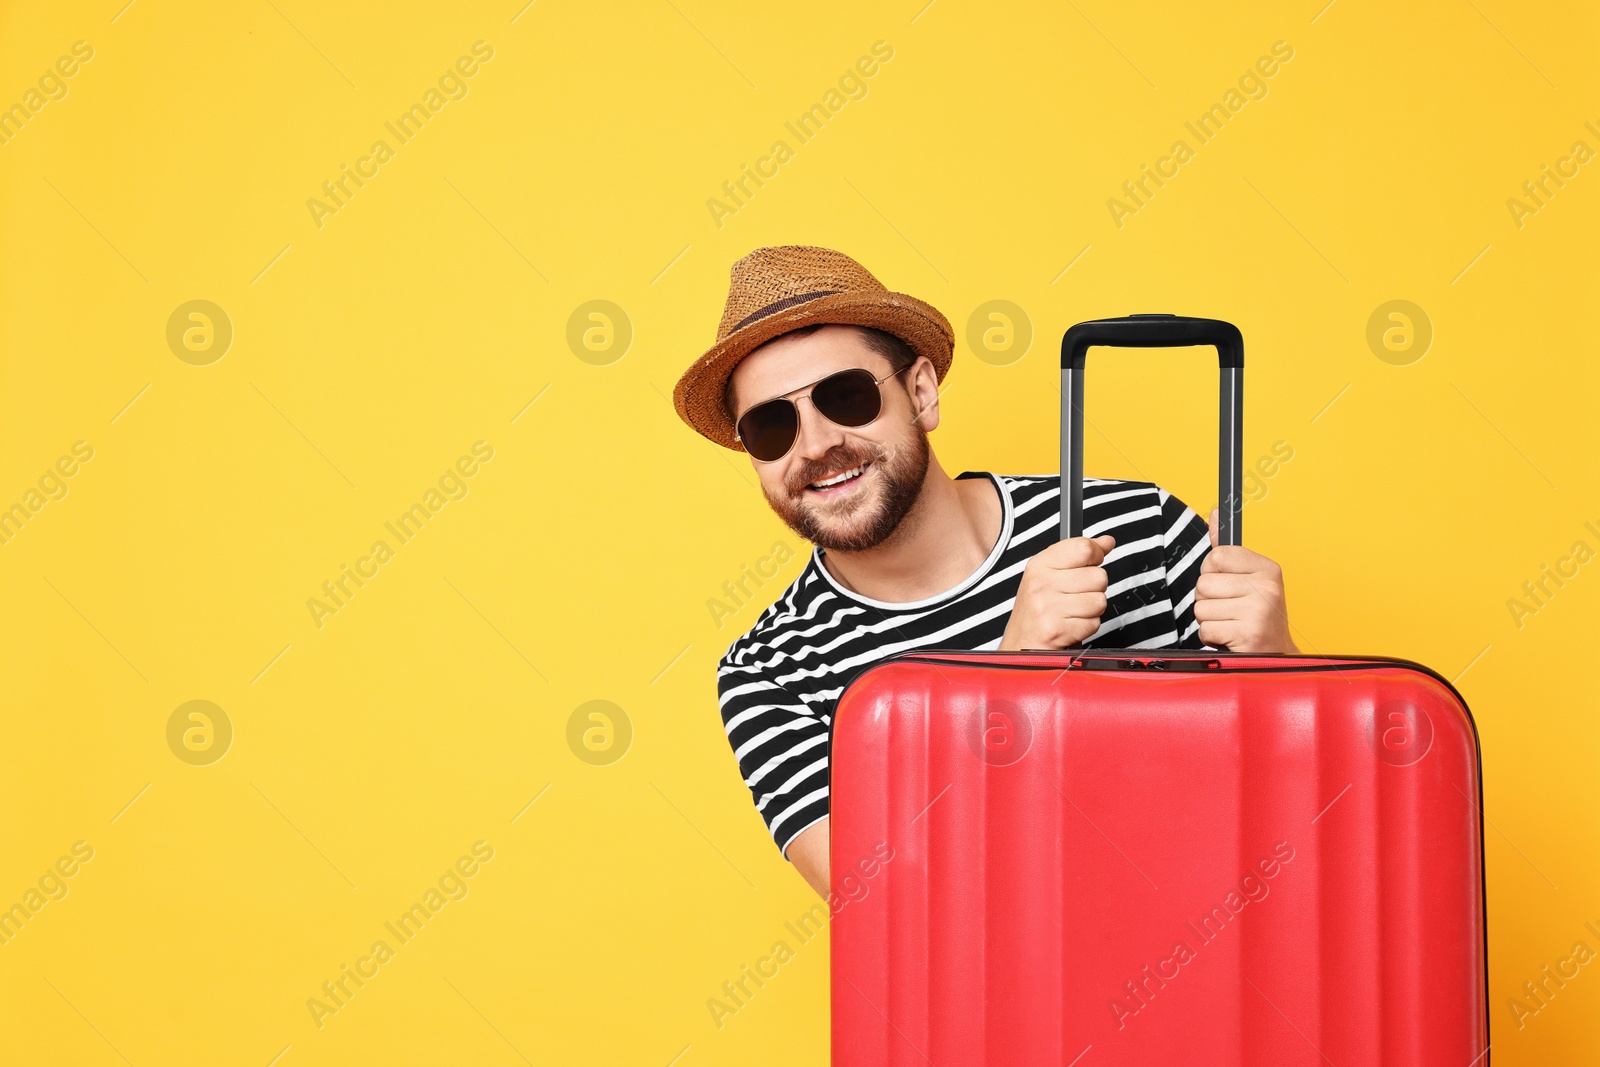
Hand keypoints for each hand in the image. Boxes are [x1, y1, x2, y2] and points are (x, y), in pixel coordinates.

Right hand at [999, 535, 1114, 649]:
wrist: (1020, 646)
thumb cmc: (1036, 611)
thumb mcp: (1048, 575)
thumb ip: (1077, 555)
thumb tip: (1106, 541)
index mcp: (1040, 566)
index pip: (1083, 547)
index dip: (1097, 554)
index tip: (1093, 561)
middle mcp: (1042, 584)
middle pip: (1098, 576)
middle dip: (1093, 589)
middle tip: (1074, 597)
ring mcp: (1048, 607)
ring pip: (1100, 601)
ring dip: (1091, 610)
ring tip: (1072, 613)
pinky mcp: (1057, 630)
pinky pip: (1094, 623)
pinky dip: (1087, 627)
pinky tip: (1070, 626)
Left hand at [1195, 509, 1296, 652]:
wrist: (1276, 658)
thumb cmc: (1257, 618)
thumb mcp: (1248, 580)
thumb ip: (1227, 551)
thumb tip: (1213, 513)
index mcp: (1267, 569)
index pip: (1216, 556)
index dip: (1213, 574)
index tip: (1229, 586)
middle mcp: (1266, 587)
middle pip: (1204, 583)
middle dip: (1209, 601)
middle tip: (1231, 611)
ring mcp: (1258, 610)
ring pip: (1201, 607)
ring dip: (1210, 620)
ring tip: (1231, 625)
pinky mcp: (1248, 633)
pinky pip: (1205, 629)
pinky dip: (1212, 638)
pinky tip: (1231, 639)